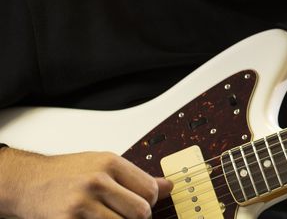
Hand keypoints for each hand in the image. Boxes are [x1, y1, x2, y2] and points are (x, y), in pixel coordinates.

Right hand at [0, 149, 172, 218]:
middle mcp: (96, 181)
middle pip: (140, 211)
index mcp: (109, 163)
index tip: (142, 204)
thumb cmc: (66, 173)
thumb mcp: (102, 165)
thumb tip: (168, 186)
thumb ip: (136, 177)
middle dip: (138, 217)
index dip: (150, 202)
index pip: (149, 190)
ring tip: (108, 217)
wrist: (27, 182)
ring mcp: (82, 203)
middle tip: (125, 214)